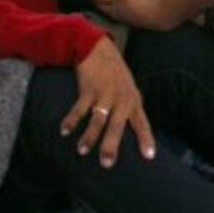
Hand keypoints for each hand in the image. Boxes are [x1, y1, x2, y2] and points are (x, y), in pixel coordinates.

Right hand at [63, 36, 155, 167]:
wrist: (98, 49)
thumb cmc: (115, 74)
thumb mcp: (129, 89)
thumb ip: (130, 109)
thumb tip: (133, 134)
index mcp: (133, 101)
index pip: (142, 123)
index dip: (146, 140)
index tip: (149, 157)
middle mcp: (121, 99)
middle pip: (117, 126)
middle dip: (111, 145)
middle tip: (106, 164)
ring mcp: (105, 94)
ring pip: (97, 120)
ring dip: (89, 136)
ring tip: (82, 151)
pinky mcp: (88, 89)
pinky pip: (79, 108)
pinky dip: (71, 120)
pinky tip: (65, 131)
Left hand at [94, 0, 174, 29]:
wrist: (159, 15)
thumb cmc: (139, 2)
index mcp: (114, 10)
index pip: (101, 5)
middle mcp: (122, 17)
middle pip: (112, 10)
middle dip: (110, 3)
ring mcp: (134, 20)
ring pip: (124, 13)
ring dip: (123, 7)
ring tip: (125, 0)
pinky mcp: (144, 21)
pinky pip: (136, 14)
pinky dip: (135, 9)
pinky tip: (140, 5)